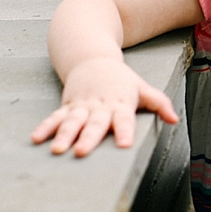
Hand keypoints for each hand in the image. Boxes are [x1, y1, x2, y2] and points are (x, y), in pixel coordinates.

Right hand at [30, 58, 178, 156]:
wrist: (93, 59)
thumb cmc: (122, 80)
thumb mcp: (143, 88)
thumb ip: (159, 103)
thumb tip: (175, 120)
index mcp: (121, 104)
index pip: (125, 119)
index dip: (125, 131)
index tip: (125, 145)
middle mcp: (100, 106)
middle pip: (95, 124)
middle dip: (88, 137)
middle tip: (82, 152)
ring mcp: (81, 106)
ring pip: (72, 122)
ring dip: (64, 135)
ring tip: (57, 150)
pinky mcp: (67, 106)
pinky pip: (55, 117)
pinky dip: (45, 127)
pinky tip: (36, 139)